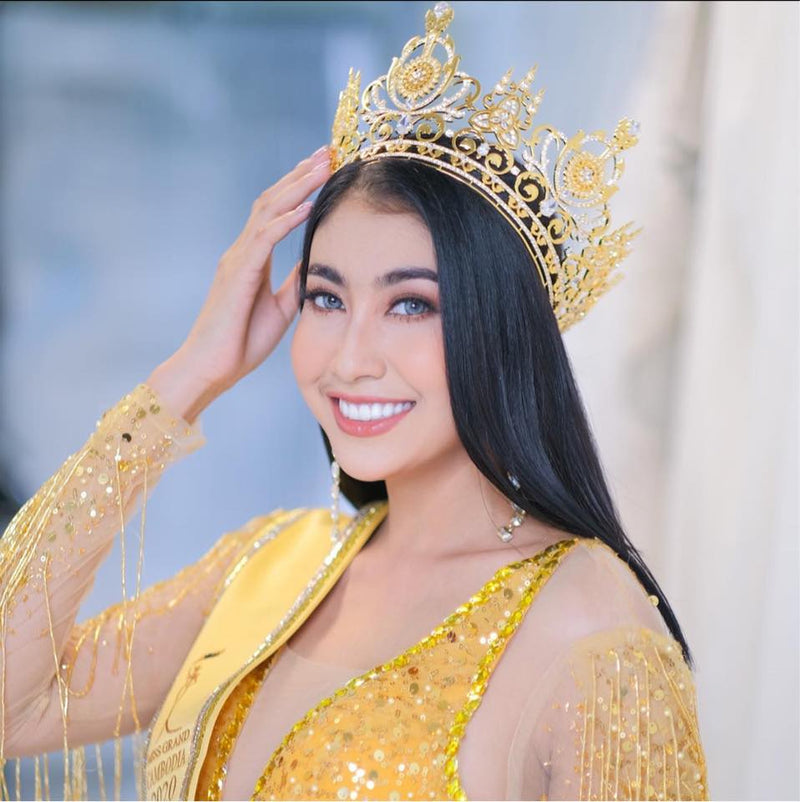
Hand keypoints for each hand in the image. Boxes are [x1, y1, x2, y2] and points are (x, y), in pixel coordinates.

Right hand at [175, 145, 330, 399]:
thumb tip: (314, 262)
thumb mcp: (279, 306)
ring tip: (322, 165)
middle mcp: (242, 252)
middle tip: (327, 151)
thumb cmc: (241, 342)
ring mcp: (237, 260)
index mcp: (252, 259)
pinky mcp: (237, 275)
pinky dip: (285, 221)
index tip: (325, 168)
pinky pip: (263, 240)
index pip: (276, 212)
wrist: (211, 369)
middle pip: (272, 201)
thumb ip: (293, 281)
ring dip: (296, 187)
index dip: (299, 188)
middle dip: (300, 174)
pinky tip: (306, 207)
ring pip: (267, 211)